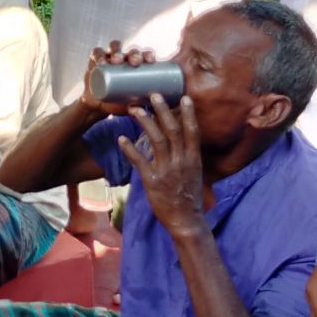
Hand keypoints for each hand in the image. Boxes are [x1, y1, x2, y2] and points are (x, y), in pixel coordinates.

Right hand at [77, 40, 154, 116]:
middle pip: (131, 50)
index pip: (144, 55)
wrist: (99, 106)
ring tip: (117, 60)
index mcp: (137, 65)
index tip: (151, 60)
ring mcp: (109, 57)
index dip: (148, 54)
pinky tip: (101, 62)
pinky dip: (99, 55)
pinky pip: (96, 53)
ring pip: (114, 47)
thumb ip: (143, 105)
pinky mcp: (95, 60)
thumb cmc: (120, 102)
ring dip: (117, 51)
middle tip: (135, 62)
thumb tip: (155, 108)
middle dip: (134, 53)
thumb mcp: (133, 104)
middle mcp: (124, 58)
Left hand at [118, 96, 206, 238]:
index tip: (184, 96)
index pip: (192, 132)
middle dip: (162, 111)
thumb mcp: (195, 173)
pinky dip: (130, 149)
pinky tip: (121, 138)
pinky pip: (140, 162)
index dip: (188, 114)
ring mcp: (167, 171)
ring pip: (156, 141)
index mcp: (193, 159)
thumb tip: (182, 139)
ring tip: (134, 110)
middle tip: (153, 94)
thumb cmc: (189, 197)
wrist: (186, 221)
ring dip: (145, 123)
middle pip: (172, 131)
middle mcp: (182, 162)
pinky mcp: (153, 182)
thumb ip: (188, 155)